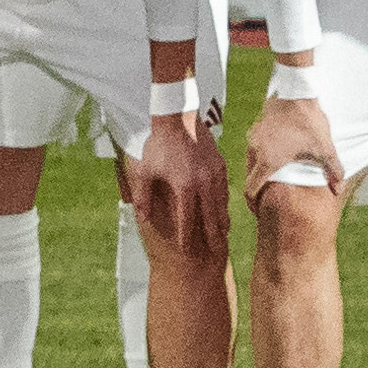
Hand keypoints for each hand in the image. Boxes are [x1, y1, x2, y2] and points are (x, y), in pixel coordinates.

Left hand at [136, 110, 232, 258]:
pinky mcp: (220, 164)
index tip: (188, 251)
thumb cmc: (158, 145)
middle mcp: (203, 183)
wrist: (177, 117)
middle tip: (217, 251)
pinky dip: (224, 202)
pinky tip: (223, 208)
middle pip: (210, 216)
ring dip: (222, 220)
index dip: (187, 236)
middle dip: (213, 235)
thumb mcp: (144, 171)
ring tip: (223, 234)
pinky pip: (224, 189)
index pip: (187, 219)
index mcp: (184, 187)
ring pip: (221, 203)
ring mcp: (214, 173)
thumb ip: (143, 197)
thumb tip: (144, 217)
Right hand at [238, 91, 343, 206]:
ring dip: (259, 170)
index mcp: (268, 161)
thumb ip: (332, 170)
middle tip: (268, 196)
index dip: (253, 204)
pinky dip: (261, 155)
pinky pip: (254, 147)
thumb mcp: (324, 148)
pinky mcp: (256, 127)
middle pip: (250, 176)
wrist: (297, 90)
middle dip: (258, 188)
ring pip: (251, 161)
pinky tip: (276, 153)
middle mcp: (255, 150)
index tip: (259, 210)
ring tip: (274, 175)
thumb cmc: (308, 121)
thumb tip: (339, 189)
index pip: (251, 189)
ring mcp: (253, 137)